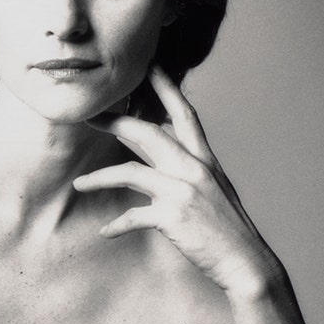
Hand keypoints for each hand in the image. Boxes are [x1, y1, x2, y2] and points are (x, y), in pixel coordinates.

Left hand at [73, 65, 277, 297]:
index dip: (166, 86)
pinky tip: (105, 233)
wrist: (244, 260)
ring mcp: (182, 191)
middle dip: (115, 121)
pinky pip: (132, 216)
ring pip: (129, 172)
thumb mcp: (214, 190)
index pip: (183, 113)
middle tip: (89, 115)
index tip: (150, 63)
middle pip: (147, 132)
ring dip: (99, 178)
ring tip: (79, 185)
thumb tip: (168, 165)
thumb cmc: (226, 229)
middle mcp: (193, 168)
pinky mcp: (172, 216)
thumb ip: (191, 173)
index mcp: (203, 159)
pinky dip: (116, 225)